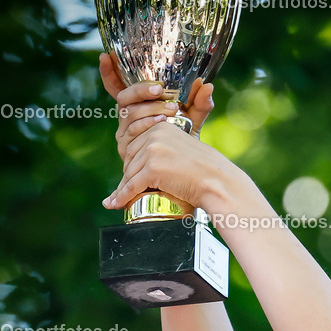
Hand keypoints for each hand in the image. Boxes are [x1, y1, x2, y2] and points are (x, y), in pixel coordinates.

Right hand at [99, 52, 214, 163]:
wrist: (184, 173)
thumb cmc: (184, 144)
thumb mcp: (193, 121)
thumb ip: (199, 104)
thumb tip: (207, 85)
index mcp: (137, 107)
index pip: (117, 88)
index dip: (109, 73)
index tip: (105, 56)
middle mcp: (126, 120)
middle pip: (124, 98)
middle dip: (141, 91)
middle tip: (160, 90)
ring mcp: (125, 136)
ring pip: (129, 114)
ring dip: (150, 109)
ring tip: (170, 110)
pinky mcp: (127, 151)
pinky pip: (132, 132)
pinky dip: (147, 124)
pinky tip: (161, 123)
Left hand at [102, 119, 231, 213]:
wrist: (216, 182)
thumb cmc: (203, 172)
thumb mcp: (180, 151)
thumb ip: (163, 150)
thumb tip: (142, 163)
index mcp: (161, 127)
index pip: (135, 146)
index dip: (132, 166)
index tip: (128, 179)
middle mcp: (155, 134)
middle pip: (130, 160)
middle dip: (128, 178)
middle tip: (124, 193)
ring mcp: (153, 150)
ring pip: (129, 174)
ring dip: (124, 189)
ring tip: (118, 201)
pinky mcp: (152, 168)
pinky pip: (132, 186)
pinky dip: (122, 197)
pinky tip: (115, 203)